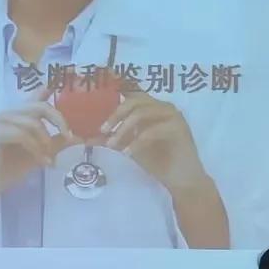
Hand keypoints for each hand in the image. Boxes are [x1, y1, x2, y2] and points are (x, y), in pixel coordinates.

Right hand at [0, 91, 79, 245]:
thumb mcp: (41, 152)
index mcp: (22, 114)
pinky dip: (35, 150)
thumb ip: (57, 142)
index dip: (53, 87)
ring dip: (44, 143)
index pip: (38, 93)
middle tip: (68, 136)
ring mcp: (0, 120)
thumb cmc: (11, 167)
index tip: (66, 81)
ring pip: (32, 122)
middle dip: (58, 121)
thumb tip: (80, 137)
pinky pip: (21, 135)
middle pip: (41, 106)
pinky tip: (41, 162)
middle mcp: (11, 112)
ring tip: (48, 159)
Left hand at [99, 91, 228, 248]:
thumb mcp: (129, 148)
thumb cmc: (158, 162)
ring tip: (113, 145)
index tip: (98, 92)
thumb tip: (87, 138)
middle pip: (135, 100)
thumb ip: (113, 139)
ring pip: (143, 113)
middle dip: (116, 114)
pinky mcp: (179, 128)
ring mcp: (173, 116)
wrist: (182, 180)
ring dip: (124, 129)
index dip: (116, 88)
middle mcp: (163, 107)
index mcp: (152, 107)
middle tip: (103, 130)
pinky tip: (127, 153)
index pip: (132, 93)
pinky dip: (137, 142)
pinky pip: (153, 130)